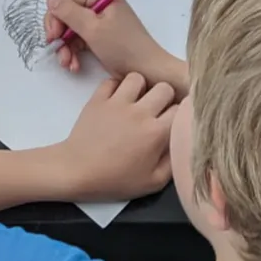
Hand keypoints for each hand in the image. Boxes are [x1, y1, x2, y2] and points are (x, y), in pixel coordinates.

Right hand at [43, 0, 179, 84]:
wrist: (147, 72)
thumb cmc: (123, 48)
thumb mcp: (93, 29)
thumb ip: (69, 12)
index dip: (56, 17)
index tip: (54, 36)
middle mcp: (100, 6)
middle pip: (66, 15)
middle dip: (60, 35)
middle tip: (59, 51)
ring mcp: (100, 23)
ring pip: (70, 31)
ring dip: (66, 48)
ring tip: (68, 63)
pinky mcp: (100, 38)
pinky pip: (79, 41)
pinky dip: (74, 53)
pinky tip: (75, 65)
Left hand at [60, 73, 175, 199]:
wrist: (76, 171)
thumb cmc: (115, 180)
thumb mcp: (153, 182)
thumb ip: (174, 161)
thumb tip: (184, 142)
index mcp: (156, 132)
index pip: (181, 109)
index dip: (180, 114)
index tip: (175, 121)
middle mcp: (139, 112)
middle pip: (164, 88)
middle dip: (165, 97)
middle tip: (157, 110)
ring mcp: (117, 103)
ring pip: (138, 78)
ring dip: (140, 88)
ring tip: (136, 101)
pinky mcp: (98, 99)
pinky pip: (112, 80)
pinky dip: (116, 87)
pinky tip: (117, 100)